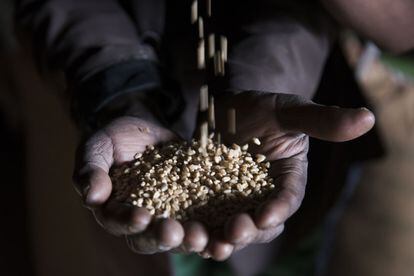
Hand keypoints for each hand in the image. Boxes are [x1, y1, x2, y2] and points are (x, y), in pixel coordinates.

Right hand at [73, 117, 209, 253]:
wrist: (145, 131)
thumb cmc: (115, 140)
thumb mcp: (98, 147)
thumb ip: (91, 170)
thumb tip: (91, 196)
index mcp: (116, 211)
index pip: (120, 222)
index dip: (129, 221)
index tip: (141, 216)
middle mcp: (144, 222)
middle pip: (152, 239)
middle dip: (164, 237)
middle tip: (176, 233)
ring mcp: (172, 215)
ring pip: (181, 236)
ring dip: (192, 240)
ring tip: (204, 238)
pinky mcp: (195, 205)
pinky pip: (206, 221)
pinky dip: (216, 228)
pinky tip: (228, 230)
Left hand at [197, 91, 374, 259]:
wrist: (227, 108)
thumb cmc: (262, 107)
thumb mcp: (289, 110)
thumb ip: (321, 119)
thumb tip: (368, 118)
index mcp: (287, 180)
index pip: (288, 199)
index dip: (279, 208)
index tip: (267, 215)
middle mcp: (263, 197)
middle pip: (260, 223)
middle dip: (249, 231)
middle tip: (234, 231)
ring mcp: (235, 200)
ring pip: (232, 227)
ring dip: (222, 239)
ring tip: (210, 243)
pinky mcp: (208, 200)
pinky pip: (204, 218)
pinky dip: (198, 227)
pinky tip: (185, 231)